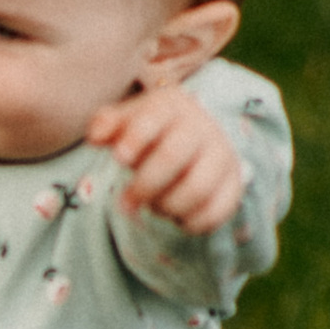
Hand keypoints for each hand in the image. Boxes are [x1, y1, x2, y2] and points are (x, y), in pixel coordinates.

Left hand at [87, 84, 245, 234]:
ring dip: (166, 206)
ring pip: (196, 188)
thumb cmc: (150, 133)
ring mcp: (222, 156)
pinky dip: (188, 222)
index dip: (135, 139)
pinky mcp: (234, 185)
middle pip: (173, 155)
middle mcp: (203, 127)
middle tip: (124, 204)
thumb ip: (106, 125)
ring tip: (153, 207)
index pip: (155, 117)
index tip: (118, 159)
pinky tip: (174, 218)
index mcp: (172, 106)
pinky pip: (214, 212)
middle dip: (144, 184)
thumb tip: (95, 137)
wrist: (193, 140)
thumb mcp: (125, 122)